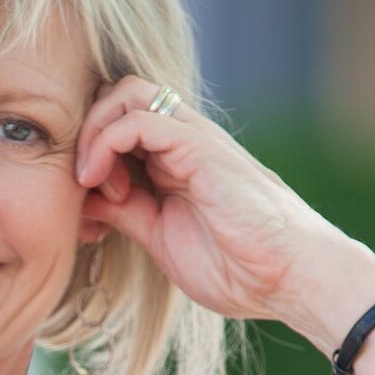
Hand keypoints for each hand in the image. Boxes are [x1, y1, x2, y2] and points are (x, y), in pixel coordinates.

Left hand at [75, 75, 374, 327]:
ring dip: (93, 131)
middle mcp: (182, 139)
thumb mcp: (157, 235)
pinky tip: (100, 180)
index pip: (118, 119)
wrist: (292, 280)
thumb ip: (122, 211)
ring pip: (127, 94)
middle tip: (82, 180)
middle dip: (85, 129)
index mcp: (173, 157)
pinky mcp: (200, 148)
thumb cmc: (236, 265)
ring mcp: (193, 140)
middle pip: (118, 95)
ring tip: (88, 178)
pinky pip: (140, 120)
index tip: (81, 199)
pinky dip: (106, 142)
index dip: (88, 148)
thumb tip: (81, 198)